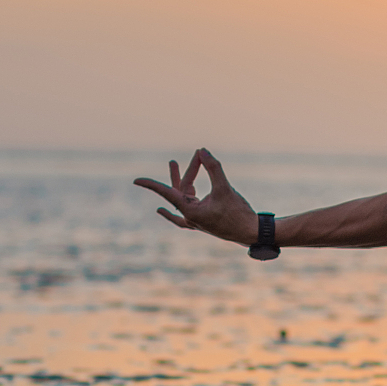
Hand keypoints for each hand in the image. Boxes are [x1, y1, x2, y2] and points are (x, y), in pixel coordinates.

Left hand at [133, 148, 259, 244]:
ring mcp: (195, 219)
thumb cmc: (238, 213)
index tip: (136, 180)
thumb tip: (202, 151)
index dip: (151, 185)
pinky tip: (160, 211)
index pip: (167, 193)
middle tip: (189, 157)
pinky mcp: (202, 221)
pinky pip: (182, 215)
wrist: (251, 233)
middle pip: (180, 189)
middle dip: (185, 172)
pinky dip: (172, 212)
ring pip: (184, 196)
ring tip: (174, 163)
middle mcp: (190, 216)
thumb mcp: (224, 188)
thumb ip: (213, 168)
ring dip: (183, 180)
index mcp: (190, 210)